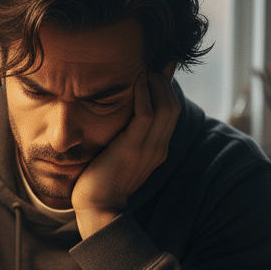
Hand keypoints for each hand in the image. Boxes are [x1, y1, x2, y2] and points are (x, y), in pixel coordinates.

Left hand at [70, 65, 179, 237]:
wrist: (97, 206)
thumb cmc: (103, 178)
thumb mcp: (121, 152)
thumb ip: (128, 134)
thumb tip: (124, 115)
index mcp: (158, 148)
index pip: (171, 111)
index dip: (167, 88)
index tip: (159, 67)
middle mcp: (158, 147)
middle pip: (173, 105)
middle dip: (164, 81)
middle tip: (151, 63)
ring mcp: (148, 148)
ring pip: (165, 107)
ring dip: (156, 83)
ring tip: (144, 67)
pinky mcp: (133, 148)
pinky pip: (145, 115)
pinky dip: (143, 95)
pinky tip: (135, 81)